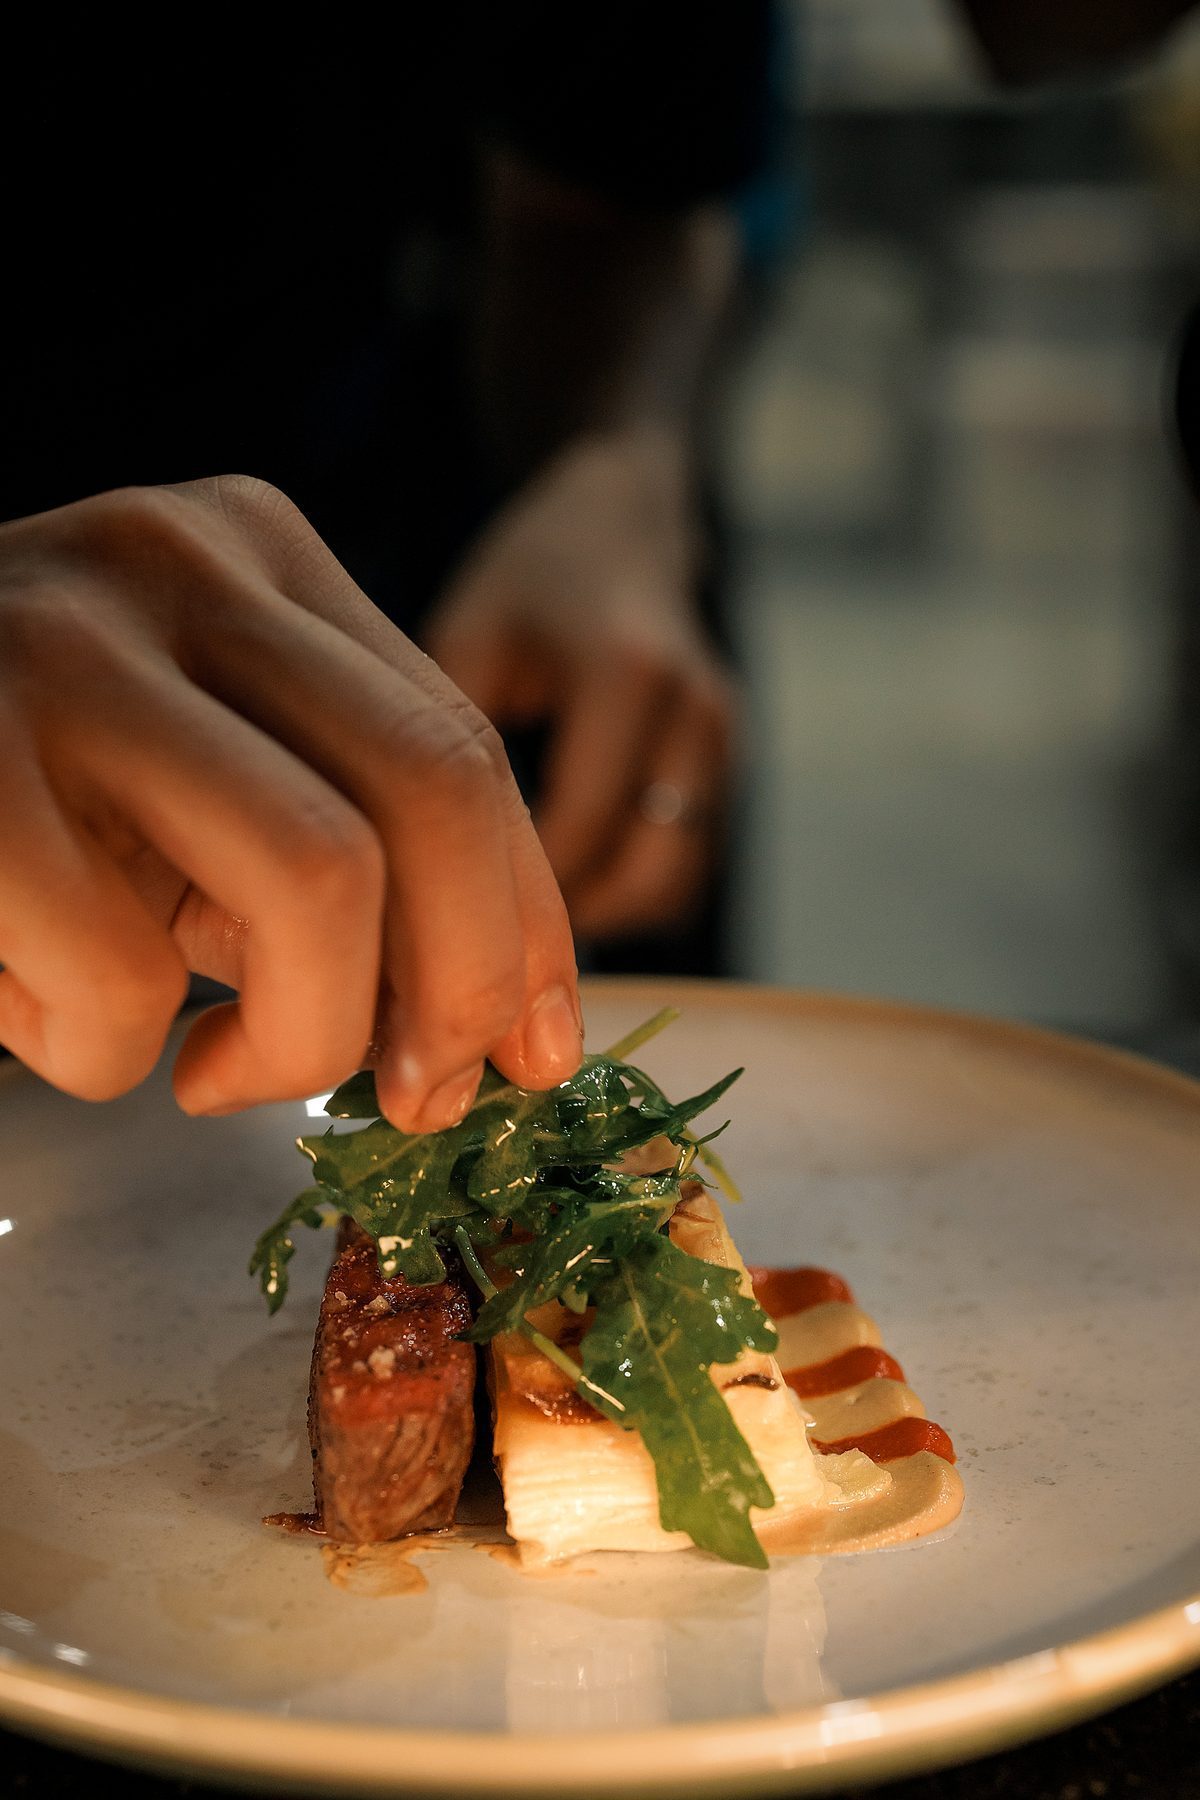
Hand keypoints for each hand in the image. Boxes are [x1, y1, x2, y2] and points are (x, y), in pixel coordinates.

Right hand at [0, 477, 581, 1127]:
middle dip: (465, 982)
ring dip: (295, 1038)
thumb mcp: (192, 778)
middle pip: (432, 786)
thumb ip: (336, 847)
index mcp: (257, 555)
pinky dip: (107, 1049)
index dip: (525, 921)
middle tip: (419, 1094)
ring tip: (210, 1074)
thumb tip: (494, 1022)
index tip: (536, 1049)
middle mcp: (176, 563)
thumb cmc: (17, 784)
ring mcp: (58, 643)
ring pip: (315, 878)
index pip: (460, 746)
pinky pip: (117, 970)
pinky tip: (52, 1021)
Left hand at [426, 431, 737, 938]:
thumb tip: (414, 876)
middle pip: (646, 873)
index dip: (513, 893)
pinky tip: (557, 894)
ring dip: (600, 916)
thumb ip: (450, 748)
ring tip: (515, 927)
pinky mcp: (731, 772)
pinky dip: (626, 895)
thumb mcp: (466, 641)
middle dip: (563, 922)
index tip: (441, 921)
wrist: (624, 527)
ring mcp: (726, 746)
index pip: (580, 827)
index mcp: (629, 675)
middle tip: (477, 940)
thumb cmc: (526, 585)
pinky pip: (686, 868)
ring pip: (675, 883)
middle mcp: (697, 715)